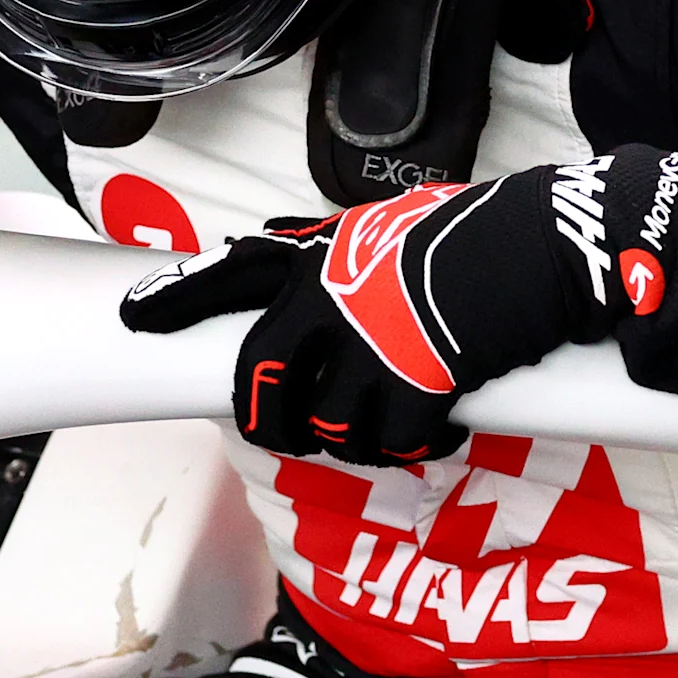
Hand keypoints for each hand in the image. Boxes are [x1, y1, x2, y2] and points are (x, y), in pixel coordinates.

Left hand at [119, 148, 677, 462]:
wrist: (543, 249)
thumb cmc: (477, 235)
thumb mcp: (391, 229)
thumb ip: (335, 253)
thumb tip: (287, 250)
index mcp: (320, 259)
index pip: (228, 275)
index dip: (175, 299)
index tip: (133, 318)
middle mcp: (328, 303)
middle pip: (262, 386)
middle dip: (272, 424)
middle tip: (294, 436)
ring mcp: (366, 349)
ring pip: (328, 429)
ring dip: (357, 441)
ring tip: (392, 425)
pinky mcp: (412, 388)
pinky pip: (390, 445)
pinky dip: (414, 448)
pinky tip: (440, 431)